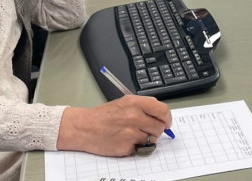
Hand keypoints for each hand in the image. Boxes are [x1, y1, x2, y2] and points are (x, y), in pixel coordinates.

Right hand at [57, 95, 171, 156]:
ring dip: (147, 139)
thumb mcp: (124, 103)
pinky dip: (136, 146)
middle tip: (145, 129)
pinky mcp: (127, 146)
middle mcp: (135, 116)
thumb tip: (162, 116)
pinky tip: (124, 140)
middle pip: (160, 127)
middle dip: (156, 130)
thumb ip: (144, 107)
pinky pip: (141, 148)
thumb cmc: (104, 116)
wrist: (84, 127)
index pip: (163, 110)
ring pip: (153, 139)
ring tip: (132, 134)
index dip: (167, 118)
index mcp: (135, 102)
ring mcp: (131, 132)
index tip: (166, 122)